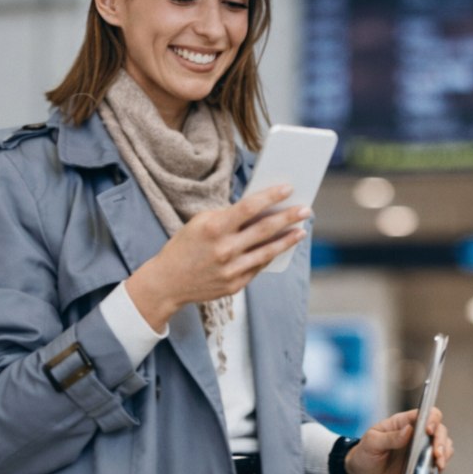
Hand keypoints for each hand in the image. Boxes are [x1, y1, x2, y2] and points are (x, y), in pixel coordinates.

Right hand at [126, 184, 309, 330]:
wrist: (167, 282)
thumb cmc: (185, 246)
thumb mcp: (200, 222)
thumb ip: (228, 215)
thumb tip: (260, 208)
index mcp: (214, 228)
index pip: (249, 207)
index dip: (271, 196)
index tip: (288, 188)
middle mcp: (224, 249)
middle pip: (265, 229)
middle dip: (289, 217)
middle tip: (306, 209)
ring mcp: (231, 269)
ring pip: (268, 251)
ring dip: (288, 239)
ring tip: (301, 230)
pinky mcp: (235, 285)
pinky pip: (259, 266)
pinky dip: (271, 255)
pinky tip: (282, 246)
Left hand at [344, 407, 453, 473]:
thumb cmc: (364, 454)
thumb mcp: (372, 443)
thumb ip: (390, 437)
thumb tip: (408, 430)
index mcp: (402, 423)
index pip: (424, 413)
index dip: (431, 419)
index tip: (429, 430)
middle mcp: (414, 433)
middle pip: (438, 428)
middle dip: (440, 440)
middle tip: (437, 453)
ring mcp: (419, 448)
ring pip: (442, 442)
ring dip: (444, 451)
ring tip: (439, 463)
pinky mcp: (421, 462)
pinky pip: (438, 458)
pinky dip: (443, 461)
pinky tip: (438, 468)